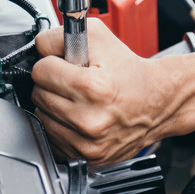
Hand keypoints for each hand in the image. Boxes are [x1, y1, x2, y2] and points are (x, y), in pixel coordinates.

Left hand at [31, 19, 182, 164]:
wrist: (156, 103)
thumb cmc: (129, 72)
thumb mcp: (98, 37)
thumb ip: (60, 36)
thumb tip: (37, 46)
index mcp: (94, 88)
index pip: (42, 71)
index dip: (52, 63)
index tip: (66, 66)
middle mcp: (90, 120)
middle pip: (39, 94)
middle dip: (53, 85)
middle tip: (74, 83)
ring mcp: (88, 143)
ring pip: (42, 117)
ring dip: (55, 106)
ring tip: (79, 100)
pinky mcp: (86, 157)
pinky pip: (52, 137)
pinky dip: (61, 126)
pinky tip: (80, 118)